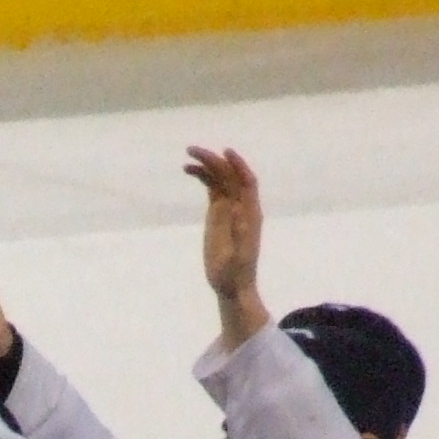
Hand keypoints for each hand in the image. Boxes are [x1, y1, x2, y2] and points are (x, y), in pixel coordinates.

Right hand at [185, 146, 270, 349]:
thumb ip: (239, 235)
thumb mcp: (238, 258)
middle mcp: (241, 206)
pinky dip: (202, 177)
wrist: (232, 286)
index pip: (247, 182)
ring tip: (187, 158)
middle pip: (230, 176)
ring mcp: (230, 208)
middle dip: (214, 161)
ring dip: (207, 166)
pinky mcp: (218, 213)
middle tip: (192, 151)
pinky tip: (188, 171)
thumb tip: (238, 211)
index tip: (224, 152)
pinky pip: (212, 189)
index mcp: (250, 214)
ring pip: (220, 179)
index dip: (238, 165)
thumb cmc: (235, 276)